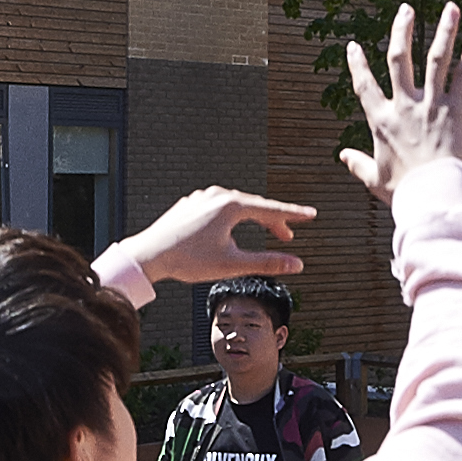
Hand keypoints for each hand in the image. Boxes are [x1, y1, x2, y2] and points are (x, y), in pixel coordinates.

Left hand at [117, 186, 316, 291]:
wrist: (149, 254)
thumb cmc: (188, 260)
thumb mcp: (232, 264)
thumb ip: (267, 263)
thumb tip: (297, 264)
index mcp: (231, 206)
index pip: (271, 209)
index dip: (293, 214)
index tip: (312, 214)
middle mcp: (217, 196)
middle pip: (254, 206)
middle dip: (273, 220)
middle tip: (287, 235)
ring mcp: (202, 198)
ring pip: (236, 206)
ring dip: (252, 218)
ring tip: (263, 231)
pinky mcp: (190, 205)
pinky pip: (219, 207)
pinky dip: (232, 217)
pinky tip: (231, 228)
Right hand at [338, 6, 461, 209]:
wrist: (433, 195)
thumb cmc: (405, 192)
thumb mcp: (375, 180)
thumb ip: (358, 164)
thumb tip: (342, 156)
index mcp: (382, 121)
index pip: (365, 86)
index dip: (357, 64)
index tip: (353, 47)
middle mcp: (404, 105)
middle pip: (399, 58)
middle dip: (401, 30)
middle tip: (406, 10)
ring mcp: (431, 103)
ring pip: (436, 57)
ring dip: (444, 30)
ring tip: (451, 7)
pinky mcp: (457, 108)